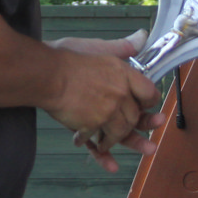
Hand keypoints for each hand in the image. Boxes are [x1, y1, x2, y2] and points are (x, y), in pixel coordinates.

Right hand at [46, 34, 164, 172]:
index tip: (149, 107)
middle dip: (136, 128)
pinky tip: (108, 162)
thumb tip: (142, 36)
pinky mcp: (91, 124)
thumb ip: (122, 46)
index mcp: (124, 73)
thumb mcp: (98, 47)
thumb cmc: (68, 57)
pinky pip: (100, 142)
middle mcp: (120, 93)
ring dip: (115, 140)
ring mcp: (107, 110)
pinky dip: (103, 154)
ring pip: (121, 132)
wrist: (47, 74)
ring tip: (107, 142)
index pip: (148, 91)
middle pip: (135, 116)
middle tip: (140, 138)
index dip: (150, 102)